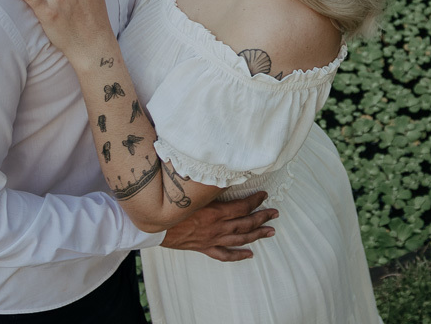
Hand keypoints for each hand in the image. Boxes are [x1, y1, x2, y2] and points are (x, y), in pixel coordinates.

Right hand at [161, 191, 277, 261]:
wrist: (155, 226)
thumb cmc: (171, 207)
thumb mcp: (192, 193)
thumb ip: (209, 187)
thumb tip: (223, 174)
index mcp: (215, 212)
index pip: (242, 206)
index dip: (255, 200)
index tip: (264, 194)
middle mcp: (217, 227)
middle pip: (246, 223)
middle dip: (262, 217)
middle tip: (275, 213)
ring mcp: (212, 239)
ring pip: (240, 238)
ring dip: (257, 235)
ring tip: (270, 231)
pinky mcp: (205, 248)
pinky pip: (224, 254)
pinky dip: (238, 255)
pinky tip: (249, 254)